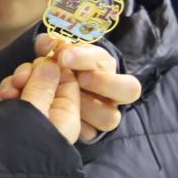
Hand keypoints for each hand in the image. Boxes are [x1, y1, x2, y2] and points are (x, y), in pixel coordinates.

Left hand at [0, 35, 142, 141]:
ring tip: (67, 102)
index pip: (106, 60)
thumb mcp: (55, 53)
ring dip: (88, 109)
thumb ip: (51, 45)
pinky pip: (92, 133)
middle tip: (80, 79)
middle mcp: (112, 90)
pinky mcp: (94, 131)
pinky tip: (62, 118)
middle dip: (104, 83)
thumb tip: (49, 45)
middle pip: (129, 89)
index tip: (64, 56)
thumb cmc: (60, 68)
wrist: (57, 88)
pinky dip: (77, 128)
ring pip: (111, 117)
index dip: (86, 58)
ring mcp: (106, 111)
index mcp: (103, 65)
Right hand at [0, 57, 81, 143]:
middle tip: (16, 82)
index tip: (38, 61)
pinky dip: (0, 99)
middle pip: (43, 83)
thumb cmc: (17, 146)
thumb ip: (42, 86)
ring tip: (2, 97)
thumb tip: (52, 64)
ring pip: (22, 90)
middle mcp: (50, 119)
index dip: (52, 67)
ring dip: (10, 87)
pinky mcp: (9, 124)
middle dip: (27, 77)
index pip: (67, 81)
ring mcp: (28, 122)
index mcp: (66, 117)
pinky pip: (7, 101)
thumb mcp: (34, 112)